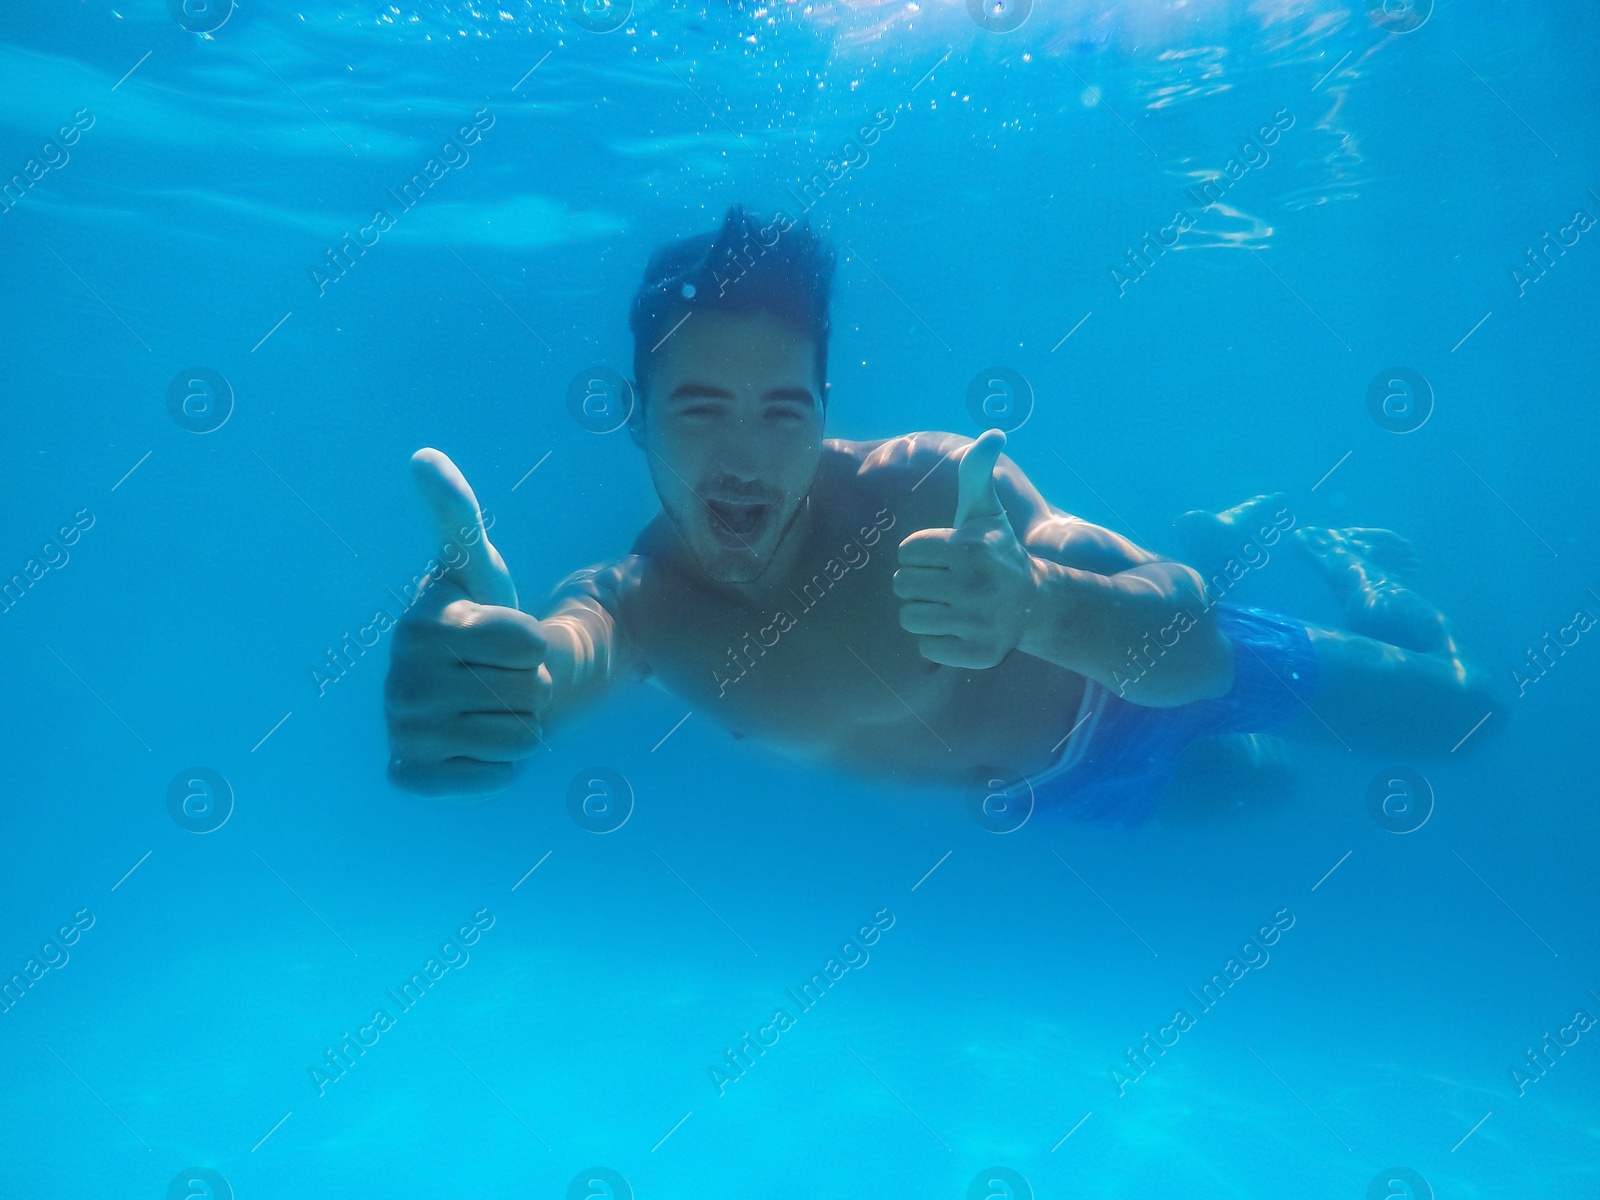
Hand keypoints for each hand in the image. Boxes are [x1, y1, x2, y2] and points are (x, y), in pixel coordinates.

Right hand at [384, 448, 551, 798]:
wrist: (475, 695)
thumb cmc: (484, 625)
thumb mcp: (478, 568)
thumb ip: (457, 515)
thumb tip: (423, 456)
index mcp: (424, 625)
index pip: (528, 641)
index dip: (535, 643)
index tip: (506, 641)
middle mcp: (401, 678)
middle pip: (528, 691)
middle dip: (531, 689)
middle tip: (501, 681)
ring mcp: (400, 729)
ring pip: (520, 738)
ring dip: (522, 729)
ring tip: (492, 712)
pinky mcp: (408, 775)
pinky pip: (491, 778)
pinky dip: (500, 768)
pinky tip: (476, 748)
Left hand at [894, 429, 1038, 668]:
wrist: (1035, 603)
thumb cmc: (997, 551)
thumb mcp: (986, 511)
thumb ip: (977, 472)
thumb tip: (994, 432)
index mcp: (968, 548)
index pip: (905, 553)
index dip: (920, 555)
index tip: (948, 558)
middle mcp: (974, 586)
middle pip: (901, 586)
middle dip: (918, 584)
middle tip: (947, 584)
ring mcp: (976, 623)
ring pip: (909, 619)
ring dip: (924, 614)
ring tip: (951, 606)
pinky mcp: (976, 654)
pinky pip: (925, 648)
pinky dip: (937, 642)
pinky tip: (960, 629)